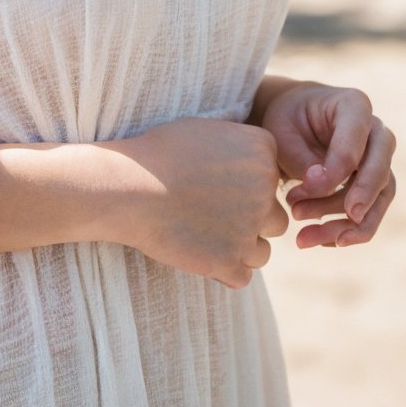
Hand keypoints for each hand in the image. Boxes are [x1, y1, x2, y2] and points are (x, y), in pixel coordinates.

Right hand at [100, 117, 289, 287]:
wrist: (130, 187)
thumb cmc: (160, 154)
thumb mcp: (205, 130)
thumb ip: (238, 144)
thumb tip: (253, 158)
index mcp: (263, 154)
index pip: (273, 180)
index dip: (246, 185)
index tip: (215, 182)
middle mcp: (266, 192)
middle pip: (275, 217)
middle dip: (250, 220)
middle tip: (210, 213)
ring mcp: (250, 230)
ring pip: (262, 251)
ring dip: (239, 248)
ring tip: (203, 234)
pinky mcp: (230, 262)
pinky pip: (242, 276)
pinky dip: (223, 270)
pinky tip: (199, 253)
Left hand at [260, 81, 396, 248]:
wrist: (294, 120)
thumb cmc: (287, 120)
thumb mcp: (282, 131)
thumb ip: (302, 158)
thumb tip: (321, 186)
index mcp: (354, 105)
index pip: (354, 142)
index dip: (334, 170)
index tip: (302, 190)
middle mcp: (376, 131)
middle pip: (380, 169)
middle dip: (360, 197)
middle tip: (341, 219)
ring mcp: (380, 160)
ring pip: (379, 198)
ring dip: (345, 224)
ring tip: (304, 237)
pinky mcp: (375, 185)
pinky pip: (371, 213)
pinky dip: (346, 232)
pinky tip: (315, 240)